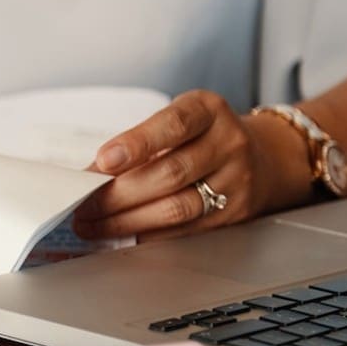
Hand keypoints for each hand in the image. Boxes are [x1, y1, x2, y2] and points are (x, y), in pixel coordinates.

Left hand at [72, 90, 301, 241]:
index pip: (174, 125)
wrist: (264, 158)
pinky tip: (120, 235)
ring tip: (92, 225)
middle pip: (170, 173)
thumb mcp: (176, 122)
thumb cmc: (202, 137)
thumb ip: (138, 143)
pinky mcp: (233, 215)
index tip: (104, 159)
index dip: (137, 143)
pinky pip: (184, 230)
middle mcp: (228, 143)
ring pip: (177, 207)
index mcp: (208, 110)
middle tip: (83, 206)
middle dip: (118, 194)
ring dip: (126, 221)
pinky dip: (146, 235)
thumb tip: (90, 176)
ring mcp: (235, 181)